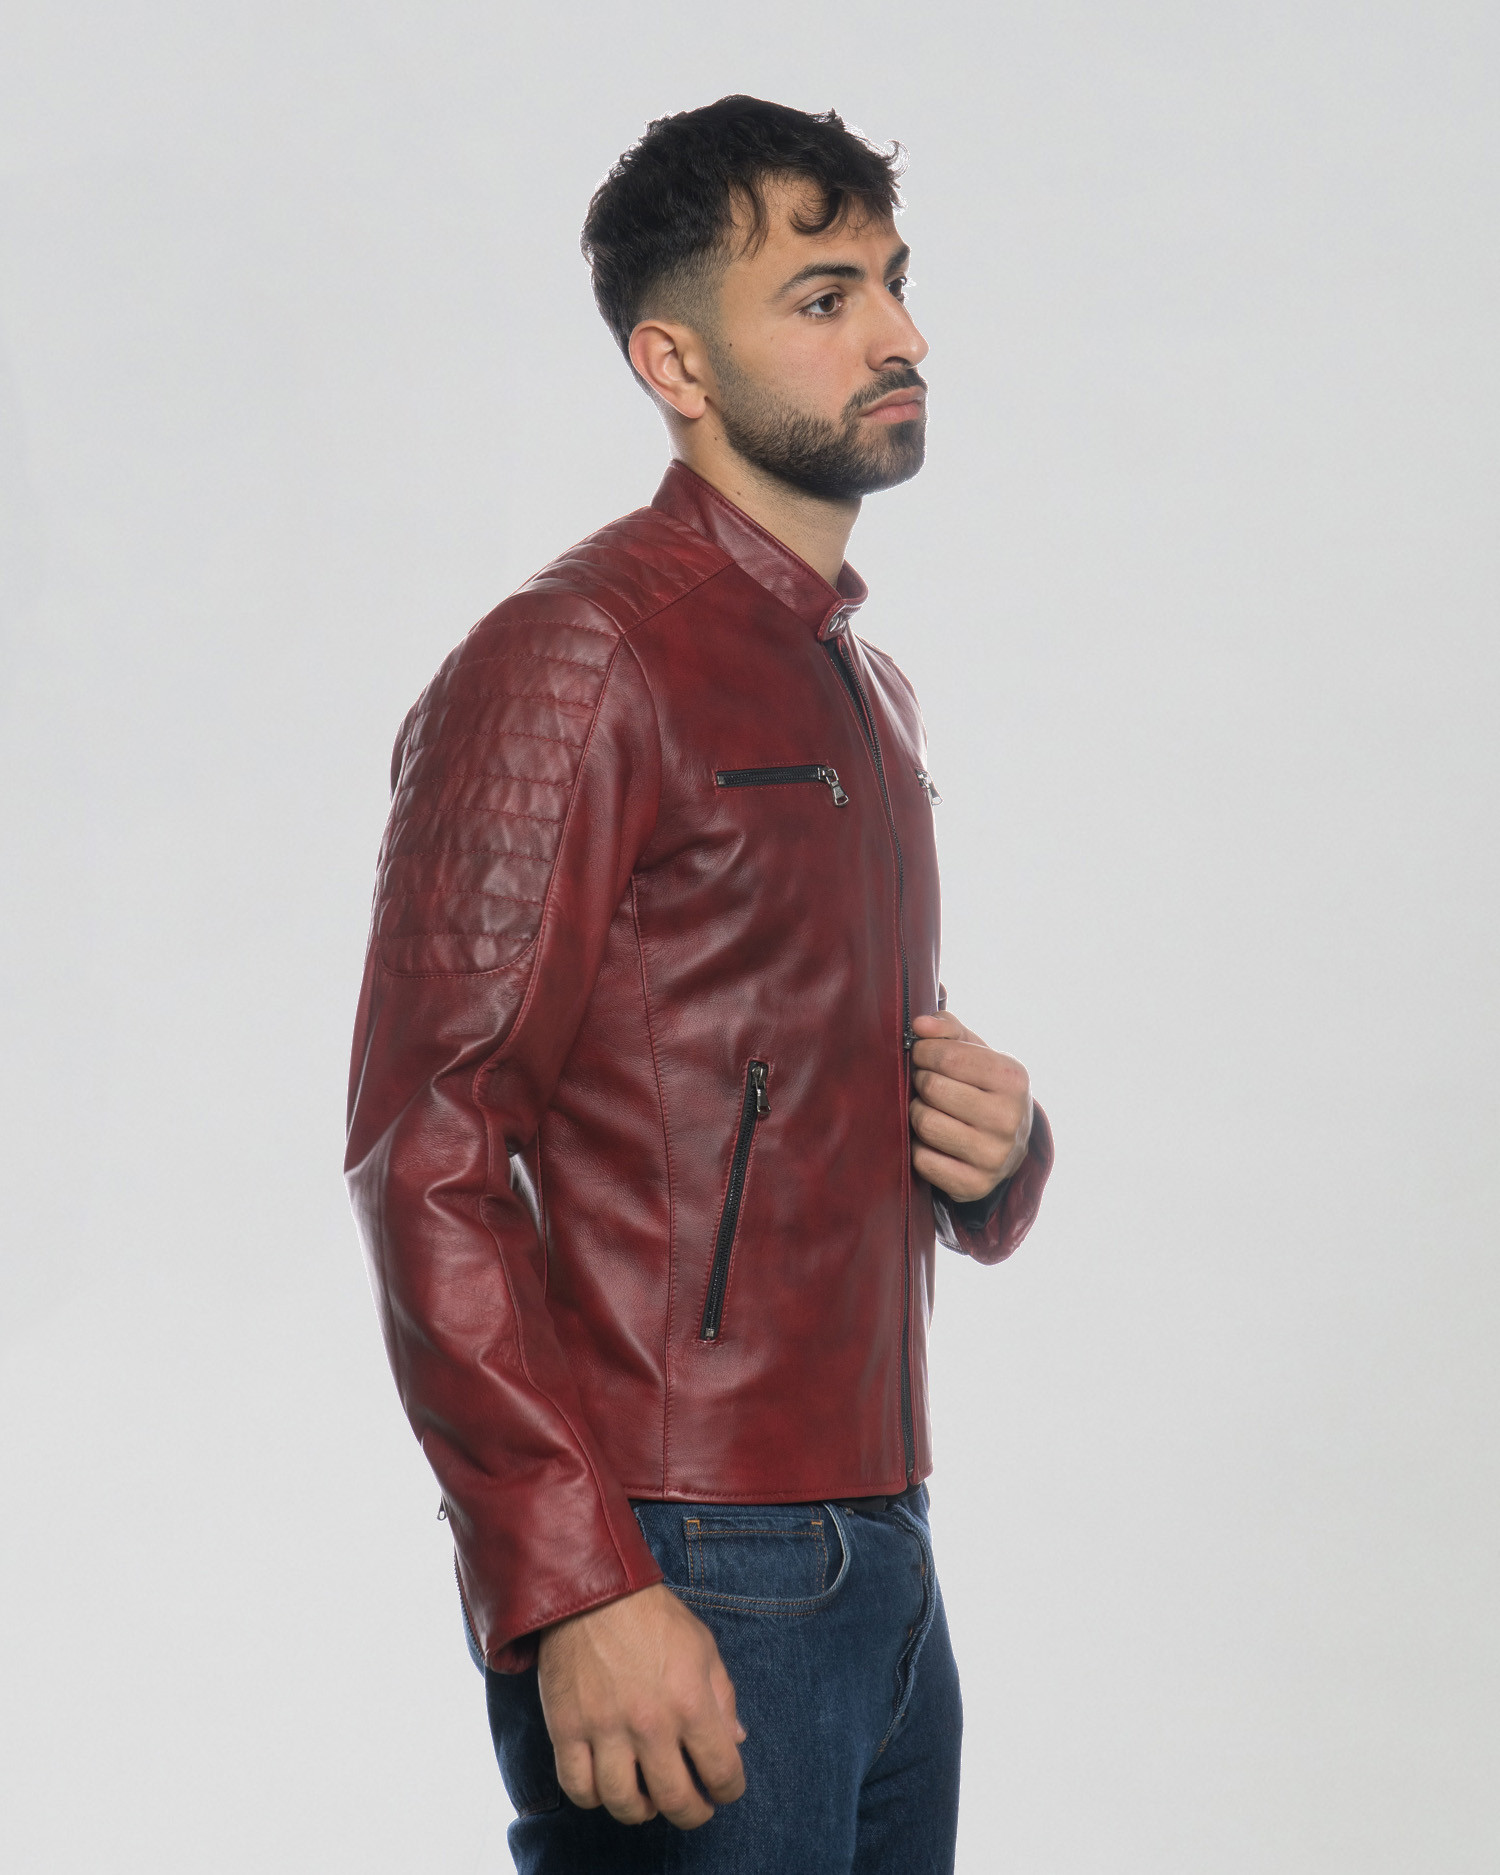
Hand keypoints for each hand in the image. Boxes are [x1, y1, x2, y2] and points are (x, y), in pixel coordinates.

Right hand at [537, 1583, 746, 1828]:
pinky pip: (578, 1787)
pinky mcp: (567, 1729)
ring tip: (648, 1802)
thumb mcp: (703, 1646)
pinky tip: (607, 1785)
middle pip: (675, 1800)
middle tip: (693, 1807)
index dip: (729, 1790)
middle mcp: (649, 1723)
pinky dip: (594, 1798)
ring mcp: (605, 1729)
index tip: (725, 1790)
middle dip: (692, 1813)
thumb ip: (722, 1696)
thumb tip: (735, 1741)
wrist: (592, 1591)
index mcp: (690, 1701)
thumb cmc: (653, 1616)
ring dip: (641, 1812)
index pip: (722, 1771)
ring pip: (623, 1804)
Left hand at [908, 1009, 1032, 1201]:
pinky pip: (923, 1160)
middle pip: (933, 1089)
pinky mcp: (975, 1185)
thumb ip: (947, 1029)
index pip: (949, 1057)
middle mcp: (1009, 1119)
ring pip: (925, 1124)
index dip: (924, 1052)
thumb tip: (920, 1025)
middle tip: (926, 1084)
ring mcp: (995, 1156)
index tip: (923, 1055)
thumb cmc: (983, 1087)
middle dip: (921, 1082)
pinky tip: (935, 1142)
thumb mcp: (976, 1053)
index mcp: (1013, 1079)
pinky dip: (920, 1149)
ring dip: (918, 1113)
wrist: (1008, 1145)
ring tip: (930, 1110)